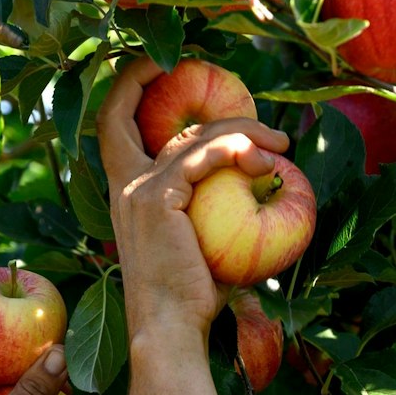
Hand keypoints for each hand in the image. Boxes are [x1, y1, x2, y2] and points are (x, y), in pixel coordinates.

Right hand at [97, 55, 290, 344]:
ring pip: (193, 136)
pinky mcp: (159, 198)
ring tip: (281, 145)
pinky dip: (239, 151)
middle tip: (254, 112)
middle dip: (188, 91)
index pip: (114, 122)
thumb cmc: (193, 298)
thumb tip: (262, 182)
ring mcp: (137, 189)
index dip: (131, 85)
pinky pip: (204, 157)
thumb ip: (213, 204)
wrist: (171, 329)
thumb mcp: (201, 240)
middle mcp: (123, 184)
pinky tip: (267, 163)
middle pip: (148, 113)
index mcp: (125, 191)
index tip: (165, 66)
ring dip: (243, 131)